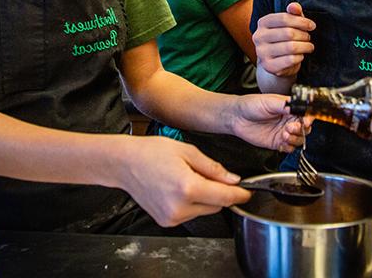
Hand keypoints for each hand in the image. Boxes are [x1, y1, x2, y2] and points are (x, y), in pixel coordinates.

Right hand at [118, 136, 251, 226]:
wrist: (124, 164)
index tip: (246, 192)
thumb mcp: (187, 151)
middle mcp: (180, 207)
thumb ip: (213, 168)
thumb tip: (232, 180)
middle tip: (208, 175)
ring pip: (204, 210)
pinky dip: (191, 203)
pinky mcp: (167, 221)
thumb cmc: (151, 152)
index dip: (240, 194)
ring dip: (205, 198)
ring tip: (187, 179)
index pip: (225, 197)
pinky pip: (190, 214)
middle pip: (216, 205)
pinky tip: (179, 188)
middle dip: (219, 192)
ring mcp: (172, 217)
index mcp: (187, 187)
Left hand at [229, 93, 311, 151]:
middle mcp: (288, 120)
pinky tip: (282, 141)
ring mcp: (283, 132)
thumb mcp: (269, 101)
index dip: (308, 118)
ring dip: (295, 138)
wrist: (237, 117)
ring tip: (285, 134)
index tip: (306, 121)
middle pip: (305, 128)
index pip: (306, 114)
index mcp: (289, 108)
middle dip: (301, 129)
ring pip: (299, 139)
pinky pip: (289, 148)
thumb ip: (285, 105)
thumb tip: (298, 106)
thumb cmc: (250, 105)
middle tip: (291, 127)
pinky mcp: (277, 142)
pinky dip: (288, 146)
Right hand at [253, 2, 315, 82]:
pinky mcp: (268, 66)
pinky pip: (290, 60)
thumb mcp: (289, 24)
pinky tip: (301, 56)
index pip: (284, 18)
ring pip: (291, 47)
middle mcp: (258, 37)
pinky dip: (300, 57)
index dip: (301, 21)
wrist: (276, 63)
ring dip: (305, 46)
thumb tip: (294, 6)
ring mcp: (262, 52)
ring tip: (309, 46)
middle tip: (309, 38)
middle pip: (289, 33)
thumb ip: (293, 13)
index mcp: (262, 23)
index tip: (312, 26)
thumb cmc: (284, 39)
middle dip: (304, 35)